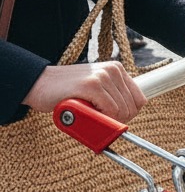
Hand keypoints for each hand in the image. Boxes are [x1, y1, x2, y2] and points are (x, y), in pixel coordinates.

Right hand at [23, 62, 145, 122]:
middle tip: (100, 121)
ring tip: (89, 115)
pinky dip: (100, 119)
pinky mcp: (92, 85)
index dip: (129, 115)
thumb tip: (129, 116)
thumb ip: (112, 96)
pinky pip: (110, 111)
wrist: (38, 84)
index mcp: (117, 70)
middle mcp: (113, 70)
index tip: (114, 120)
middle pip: (132, 108)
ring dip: (106, 121)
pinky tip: (86, 114)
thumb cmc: (67, 92)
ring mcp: (103, 76)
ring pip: (122, 111)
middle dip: (118, 120)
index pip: (139, 99)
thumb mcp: (96, 89)